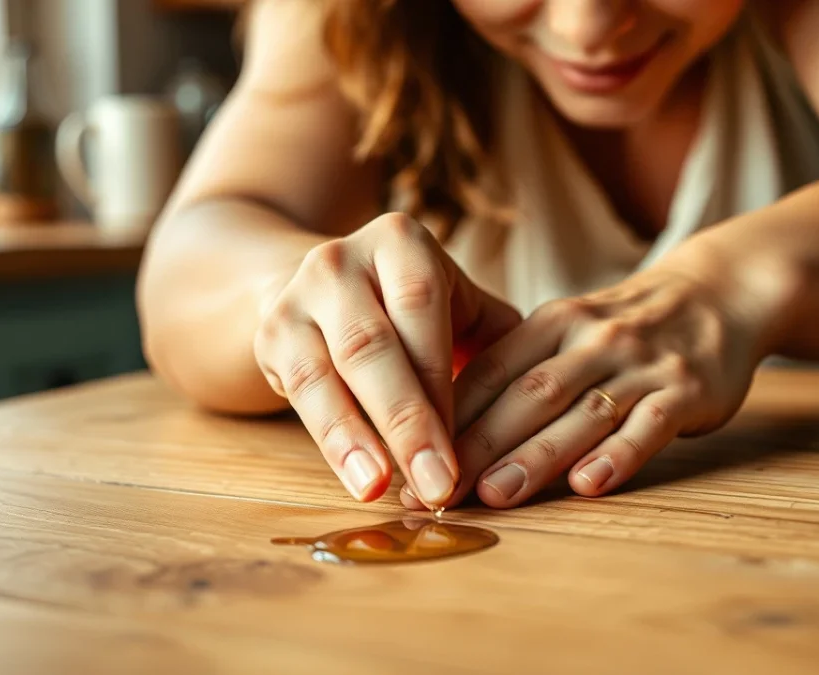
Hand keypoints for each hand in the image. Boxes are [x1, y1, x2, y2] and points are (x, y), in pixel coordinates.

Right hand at [255, 213, 520, 504]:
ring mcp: (297, 296)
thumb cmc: (411, 309)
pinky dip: (333, 442)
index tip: (468, 448)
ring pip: (328, 373)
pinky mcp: (271, 334)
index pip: (421, 310)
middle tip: (437, 485)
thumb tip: (547, 403)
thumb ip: (498, 344)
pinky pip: (301, 394)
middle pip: (373, 346)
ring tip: (384, 490)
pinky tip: (360, 480)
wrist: (320, 288)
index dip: (442, 381)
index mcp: (400, 242)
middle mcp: (341, 260)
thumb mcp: (455, 306)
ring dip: (359, 438)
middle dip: (407, 422)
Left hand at [401, 268, 768, 509]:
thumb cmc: (623, 330)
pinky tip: (588, 484)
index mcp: (552, 323)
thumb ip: (517, 371)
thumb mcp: (567, 330)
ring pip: (581, 412)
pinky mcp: (686, 390)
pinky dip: (618, 455)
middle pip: (528, 395)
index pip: (491, 369)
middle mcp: (592, 339)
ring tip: (495, 494)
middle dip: (479, 444)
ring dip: (536, 456)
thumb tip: (441, 427)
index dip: (449, 415)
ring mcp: (641, 364)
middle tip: (437, 488)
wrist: (717, 295)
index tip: (410, 456)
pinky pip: (648, 425)